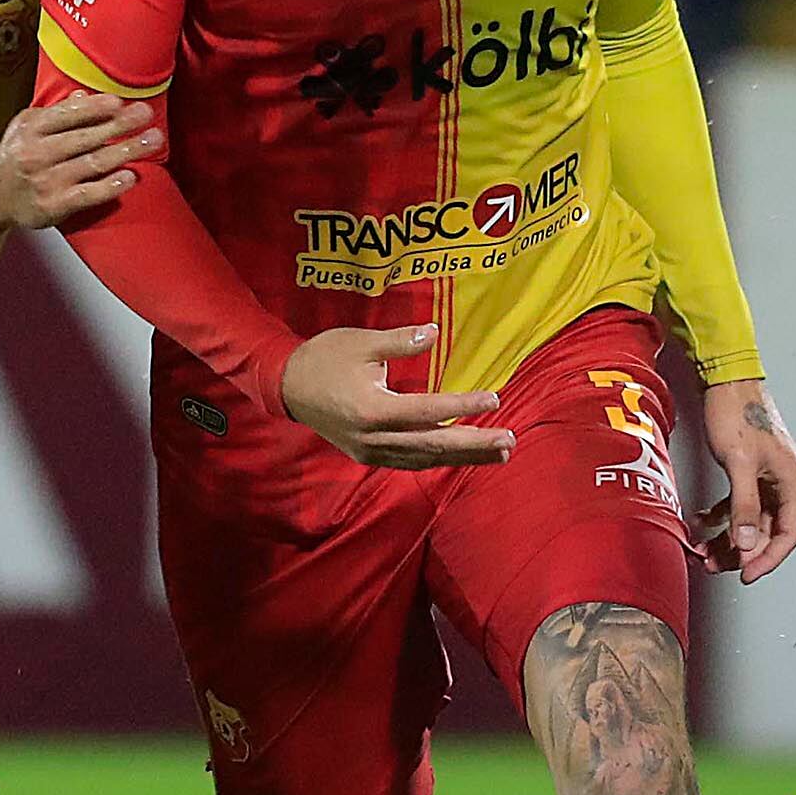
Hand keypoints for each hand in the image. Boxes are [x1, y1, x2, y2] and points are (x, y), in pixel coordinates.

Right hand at [0, 93, 157, 231]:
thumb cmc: (16, 157)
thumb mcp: (27, 126)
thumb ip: (57, 112)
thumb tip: (84, 96)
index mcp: (32, 129)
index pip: (68, 115)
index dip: (95, 108)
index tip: (119, 102)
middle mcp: (38, 153)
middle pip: (86, 137)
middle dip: (120, 124)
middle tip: (146, 114)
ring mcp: (47, 181)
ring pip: (92, 163)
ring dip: (125, 151)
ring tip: (151, 140)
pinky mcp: (54, 206)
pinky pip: (87, 194)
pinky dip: (109, 186)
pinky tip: (129, 177)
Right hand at [280, 321, 510, 469]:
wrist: (285, 386)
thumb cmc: (323, 359)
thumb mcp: (361, 342)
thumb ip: (400, 341)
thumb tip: (435, 333)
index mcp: (373, 409)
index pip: (428, 412)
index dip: (462, 407)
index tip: (493, 399)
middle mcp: (374, 438)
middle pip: (434, 446)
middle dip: (475, 444)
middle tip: (509, 440)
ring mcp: (371, 451)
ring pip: (426, 459)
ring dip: (464, 456)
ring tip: (499, 452)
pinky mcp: (368, 455)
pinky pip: (411, 461)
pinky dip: (439, 459)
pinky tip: (462, 455)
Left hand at [698, 378, 795, 582]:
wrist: (726, 380)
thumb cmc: (736, 414)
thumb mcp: (739, 463)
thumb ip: (744, 505)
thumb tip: (745, 544)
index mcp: (792, 482)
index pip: (788, 534)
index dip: (768, 559)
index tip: (746, 575)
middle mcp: (783, 484)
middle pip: (767, 532)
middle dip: (741, 552)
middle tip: (714, 565)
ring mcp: (766, 478)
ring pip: (749, 521)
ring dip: (728, 539)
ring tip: (703, 552)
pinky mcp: (748, 472)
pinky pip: (738, 505)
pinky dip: (720, 518)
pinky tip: (701, 523)